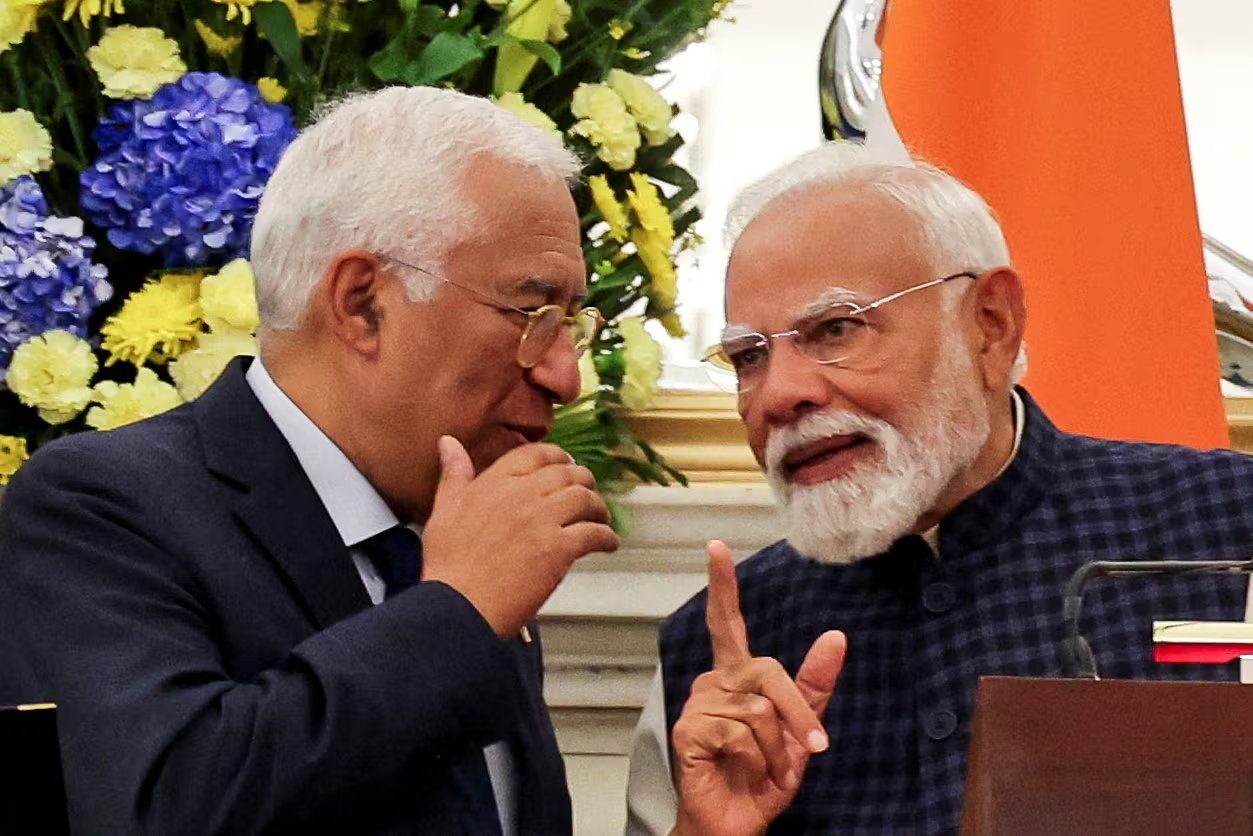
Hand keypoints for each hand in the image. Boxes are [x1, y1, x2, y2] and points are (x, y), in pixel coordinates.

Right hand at [421, 435, 619, 636]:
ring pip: (585, 499)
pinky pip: (594, 533)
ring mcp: (543, 519)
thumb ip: (454, 474)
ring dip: (598, 508)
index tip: (565, 465)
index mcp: (495, 481)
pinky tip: (607, 544)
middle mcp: (522, 493)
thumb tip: (448, 442)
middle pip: (567, 474)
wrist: (457, 605)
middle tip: (587, 494)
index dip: (557, 457)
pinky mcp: (559, 548)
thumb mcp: (443, 509)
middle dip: (582, 482)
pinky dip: (606, 537)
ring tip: (600, 518)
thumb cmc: (448, 563)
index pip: (536, 454)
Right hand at [671, 541, 845, 835]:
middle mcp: (713, 682)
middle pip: (769, 673)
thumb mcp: (800, 731)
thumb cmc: (762, 779)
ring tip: (762, 769)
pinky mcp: (689, 730)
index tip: (716, 547)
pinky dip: (756, 759)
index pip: (727, 622)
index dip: (724, 584)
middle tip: (814, 749)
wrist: (736, 824)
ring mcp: (698, 705)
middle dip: (799, 714)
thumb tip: (837, 637)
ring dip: (777, 748)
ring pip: (760, 710)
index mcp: (735, 677)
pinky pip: (741, 732)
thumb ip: (814, 685)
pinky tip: (742, 771)